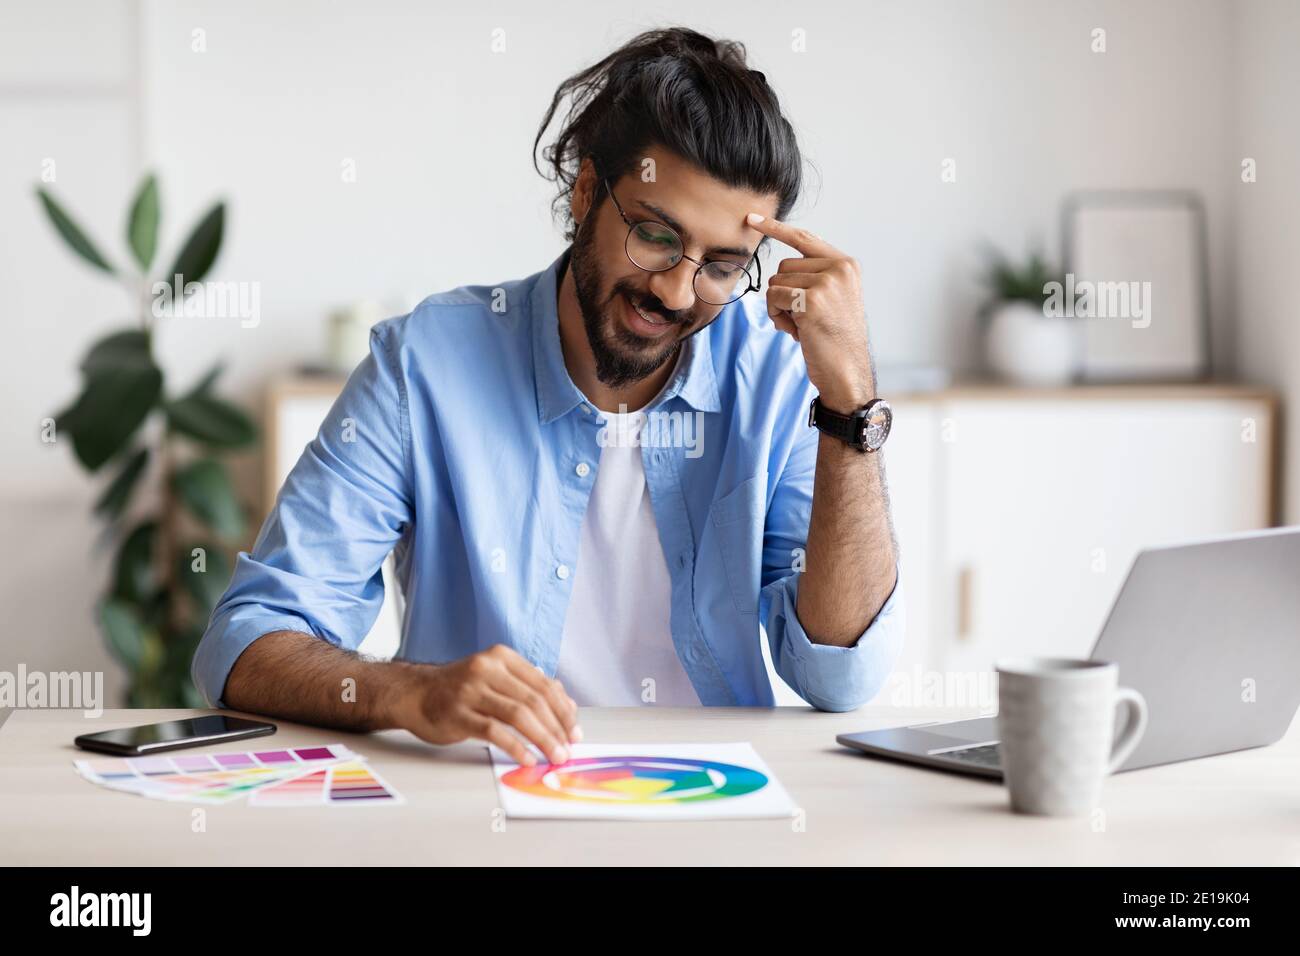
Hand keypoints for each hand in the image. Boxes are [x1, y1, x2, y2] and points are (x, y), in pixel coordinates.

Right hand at [395, 644, 580, 765]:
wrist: (415, 693)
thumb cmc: (459, 689)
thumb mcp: (494, 677)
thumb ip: (527, 687)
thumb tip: (566, 706)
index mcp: (502, 657)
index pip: (543, 684)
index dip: (563, 710)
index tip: (574, 731)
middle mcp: (487, 668)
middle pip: (534, 700)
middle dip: (557, 728)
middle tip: (568, 748)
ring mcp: (471, 690)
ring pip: (518, 715)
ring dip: (542, 739)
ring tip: (554, 755)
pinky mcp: (458, 713)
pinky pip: (494, 732)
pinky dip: (516, 746)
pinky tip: (527, 758)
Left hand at [746, 213, 875, 410]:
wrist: (847, 371)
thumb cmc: (834, 340)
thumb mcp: (833, 300)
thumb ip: (814, 278)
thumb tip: (781, 269)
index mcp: (846, 265)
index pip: (805, 237)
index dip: (776, 228)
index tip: (751, 218)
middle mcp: (839, 268)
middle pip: (784, 265)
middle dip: (783, 292)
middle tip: (803, 318)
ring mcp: (827, 283)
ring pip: (776, 282)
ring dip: (779, 307)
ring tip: (802, 326)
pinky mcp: (812, 300)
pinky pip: (773, 297)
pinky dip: (777, 316)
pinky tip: (798, 331)